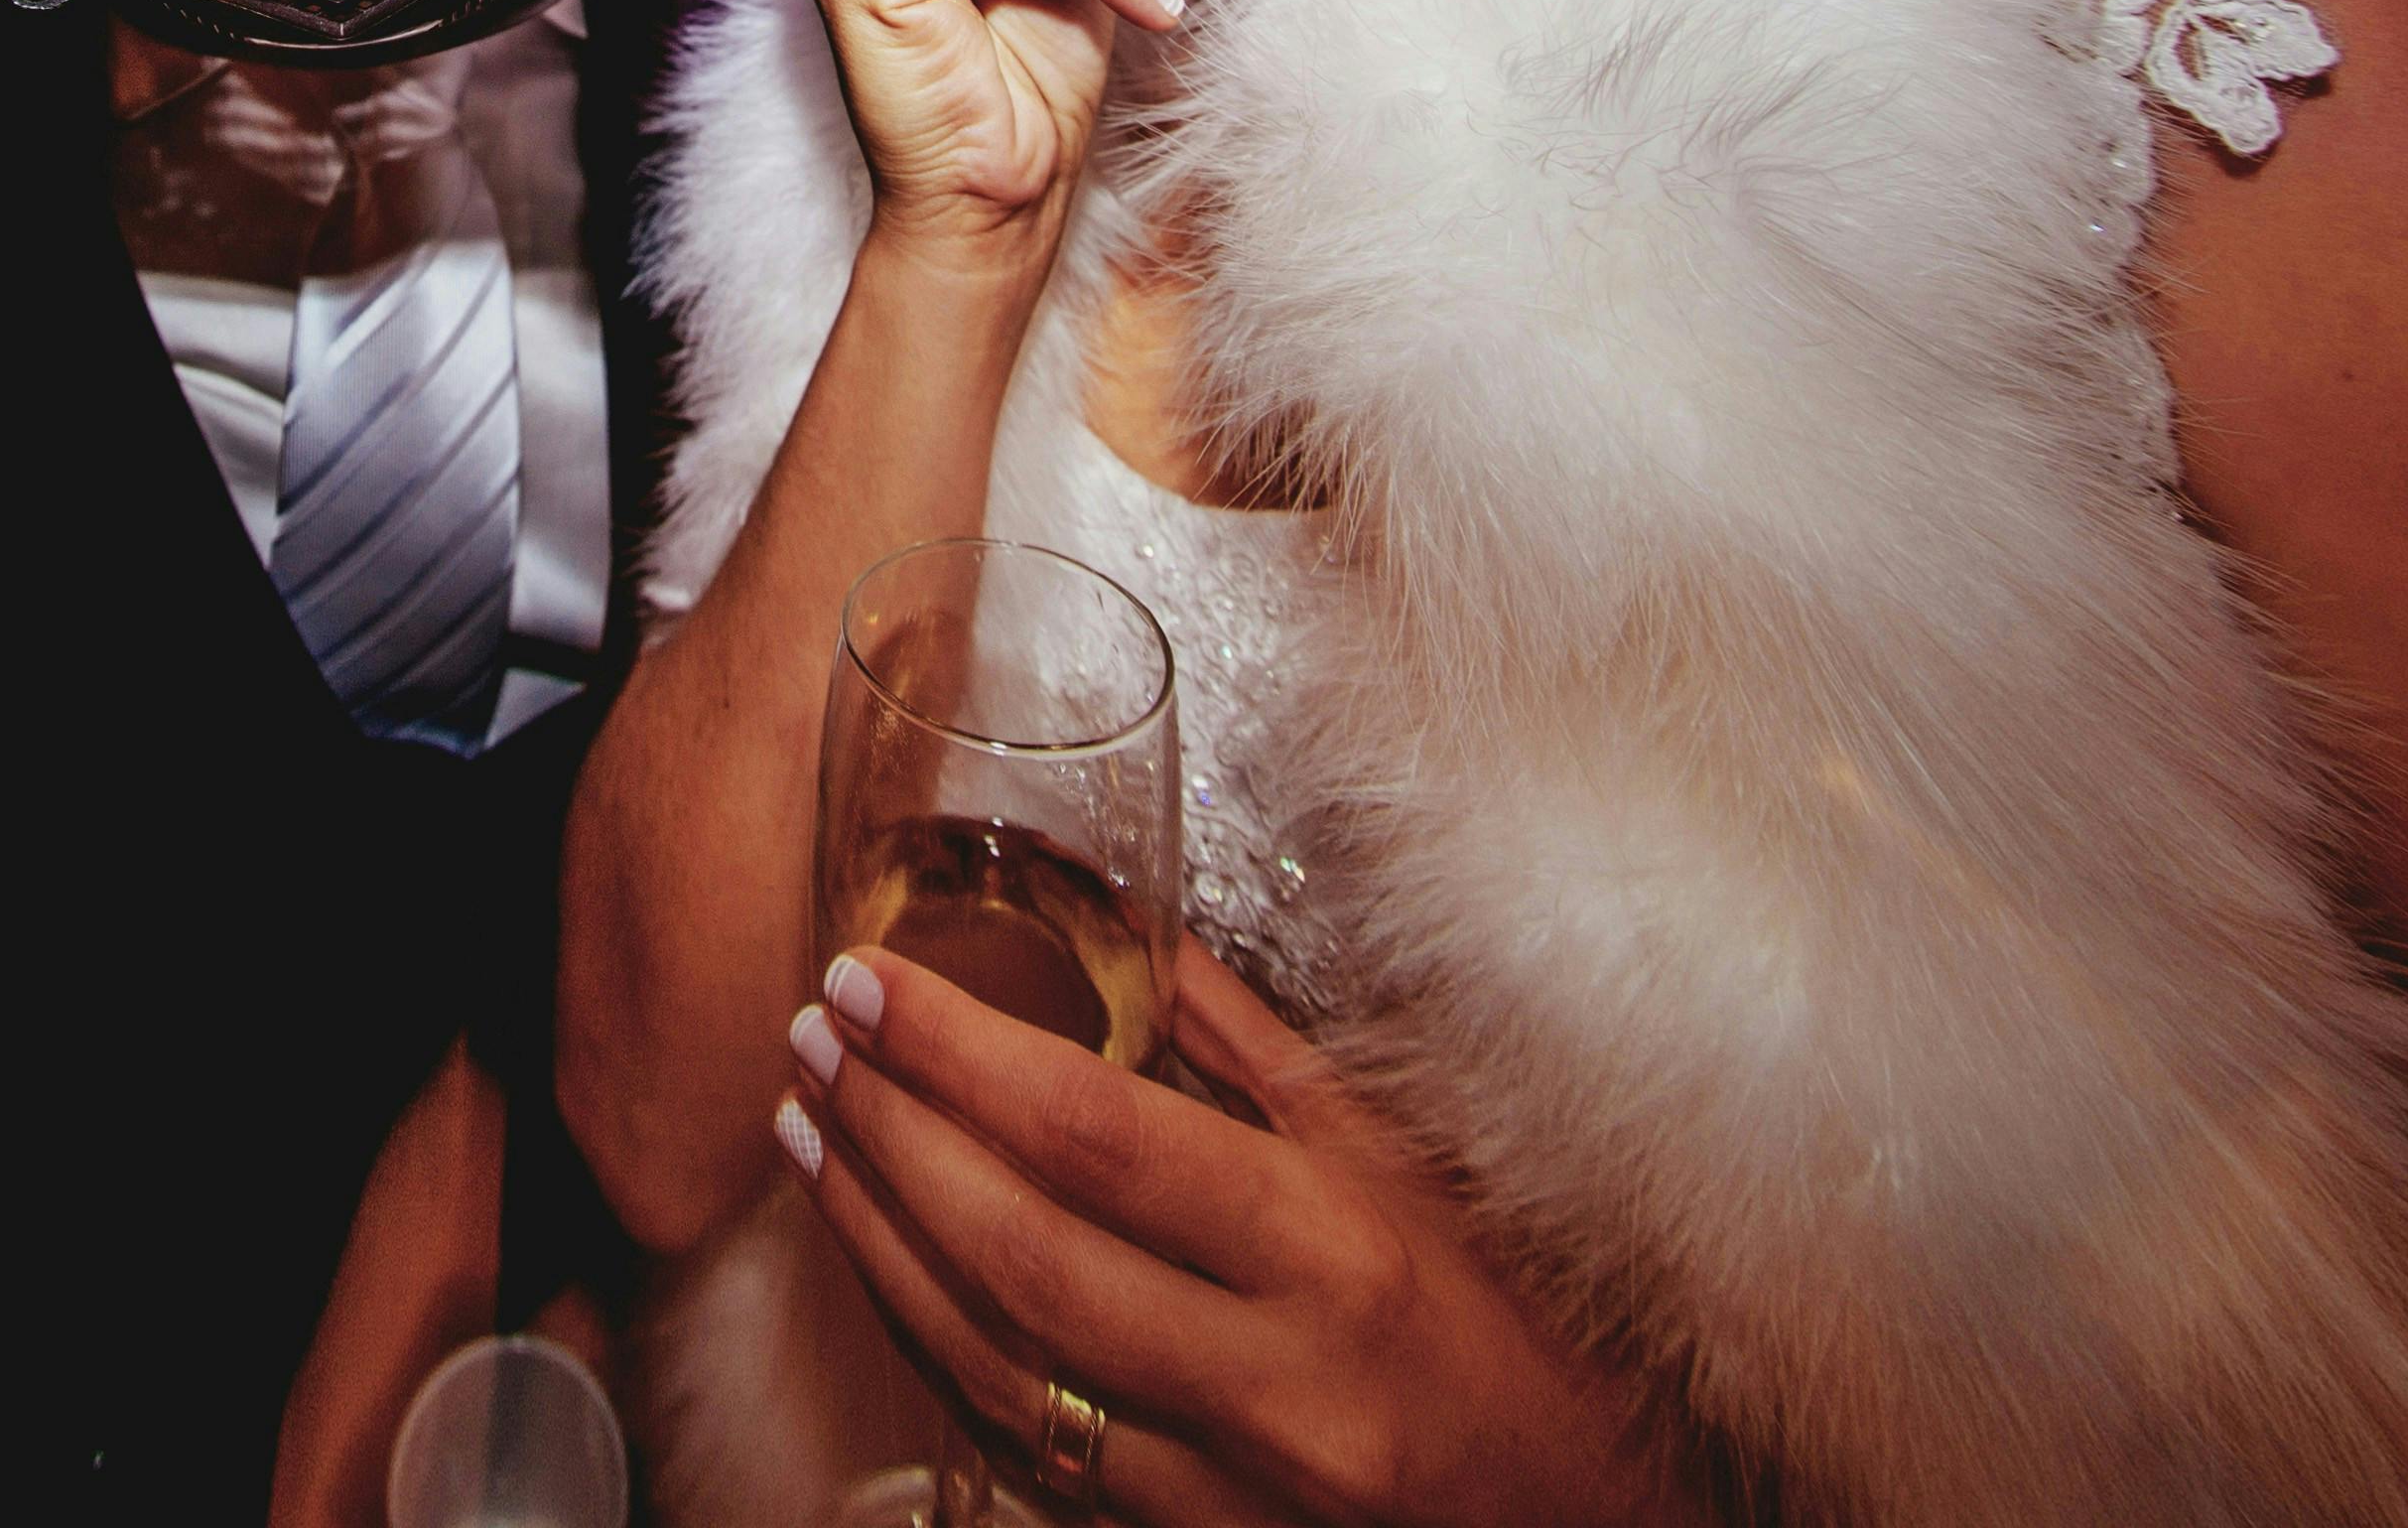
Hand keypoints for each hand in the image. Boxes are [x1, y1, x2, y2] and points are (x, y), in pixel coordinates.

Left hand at [778, 942, 1695, 1527]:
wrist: (1595, 1526)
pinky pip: (1019, 1447)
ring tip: (812, 1130)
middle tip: (815, 1039)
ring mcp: (1219, 1484)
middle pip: (1019, 1250)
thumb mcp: (1410, 1167)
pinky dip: (932, 1346)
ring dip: (877, 1240)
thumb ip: (1261, 1056)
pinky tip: (880, 1263)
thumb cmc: (1522, 1334)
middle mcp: (1271, 1378)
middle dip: (892, 1135)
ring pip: (994, 1363)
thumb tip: (1133, 938)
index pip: (1098, 1132)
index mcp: (1333, 1251)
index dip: (960, 1053)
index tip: (871, 982)